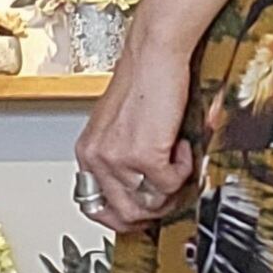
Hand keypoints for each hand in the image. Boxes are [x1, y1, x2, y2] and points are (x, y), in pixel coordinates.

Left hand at [76, 32, 194, 232]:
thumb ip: (120, 160)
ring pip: (150, 204)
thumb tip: (139, 190)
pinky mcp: (144, 155)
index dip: (123, 217)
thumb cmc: (143, 82)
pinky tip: (183, 148)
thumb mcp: (119, 128)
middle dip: (153, 212)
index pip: (95, 207)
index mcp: (87, 153)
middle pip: (124, 214)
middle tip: (170, 197)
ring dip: (172, 191)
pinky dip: (184, 170)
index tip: (143, 214)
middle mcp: (97, 158)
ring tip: (178, 167)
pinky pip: (170, 184)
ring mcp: (118, 159)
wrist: (154, 56)